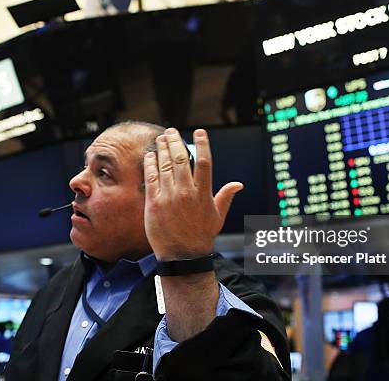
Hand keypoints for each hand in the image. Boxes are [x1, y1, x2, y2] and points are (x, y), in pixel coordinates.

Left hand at [143, 128, 242, 260]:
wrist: (182, 256)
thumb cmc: (201, 236)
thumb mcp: (217, 217)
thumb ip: (226, 197)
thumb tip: (238, 184)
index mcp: (204, 194)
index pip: (204, 162)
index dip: (202, 144)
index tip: (199, 132)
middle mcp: (186, 193)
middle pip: (180, 159)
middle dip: (175, 141)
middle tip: (172, 131)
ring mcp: (169, 197)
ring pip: (165, 166)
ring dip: (162, 149)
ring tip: (162, 138)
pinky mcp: (154, 203)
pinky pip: (151, 178)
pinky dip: (150, 164)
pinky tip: (150, 155)